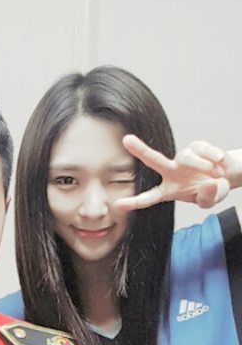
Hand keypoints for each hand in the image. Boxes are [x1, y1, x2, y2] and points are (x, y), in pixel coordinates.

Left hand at [115, 135, 230, 210]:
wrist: (227, 175)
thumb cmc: (211, 190)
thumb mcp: (210, 200)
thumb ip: (207, 197)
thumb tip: (209, 184)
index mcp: (169, 189)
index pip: (149, 197)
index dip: (134, 202)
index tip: (118, 205)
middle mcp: (172, 172)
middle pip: (153, 160)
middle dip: (140, 150)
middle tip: (126, 140)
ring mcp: (183, 158)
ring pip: (188, 158)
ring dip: (204, 166)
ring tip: (216, 174)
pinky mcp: (196, 147)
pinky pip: (204, 150)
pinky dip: (213, 157)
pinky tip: (220, 162)